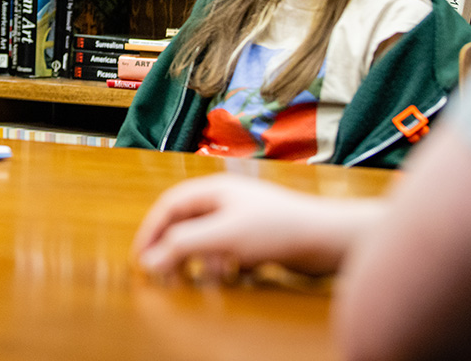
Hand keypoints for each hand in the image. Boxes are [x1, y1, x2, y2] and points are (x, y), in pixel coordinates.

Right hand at [132, 174, 380, 280]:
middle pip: (186, 222)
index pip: (170, 205)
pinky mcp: (258, 237)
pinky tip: (230, 277)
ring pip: (207, 239)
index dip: (151, 230)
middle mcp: (226, 200)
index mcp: (214, 190)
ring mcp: (243, 218)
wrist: (329, 238)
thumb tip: (149, 262)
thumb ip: (183, 247)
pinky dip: (221, 265)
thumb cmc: (279, 228)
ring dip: (199, 260)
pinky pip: (227, 251)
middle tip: (164, 273)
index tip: (141, 257)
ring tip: (200, 280)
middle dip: (174, 249)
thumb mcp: (223, 237)